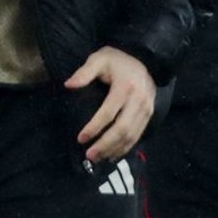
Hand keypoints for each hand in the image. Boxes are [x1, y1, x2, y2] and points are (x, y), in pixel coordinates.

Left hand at [66, 46, 156, 162]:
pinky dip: (126, 147)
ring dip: (115, 150)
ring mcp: (146, 110)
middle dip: (105, 145)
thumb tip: (68, 85)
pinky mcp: (150, 115)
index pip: (108, 113)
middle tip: (90, 156)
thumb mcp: (99, 59)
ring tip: (99, 158)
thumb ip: (84, 72)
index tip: (81, 139)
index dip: (94, 127)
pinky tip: (114, 154)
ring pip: (132, 136)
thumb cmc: (117, 59)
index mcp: (125, 88)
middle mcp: (138, 102)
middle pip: (122, 129)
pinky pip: (138, 135)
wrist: (144, 59)